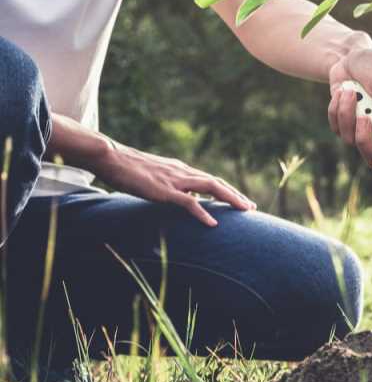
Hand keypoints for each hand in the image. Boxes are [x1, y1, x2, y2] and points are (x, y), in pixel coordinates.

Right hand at [91, 142, 254, 226]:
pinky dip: (202, 213)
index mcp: (181, 170)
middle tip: (251, 208)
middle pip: (217, 183)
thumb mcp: (155, 177)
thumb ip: (172, 186)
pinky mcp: (164, 190)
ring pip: (211, 187)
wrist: (110, 157)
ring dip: (230, 199)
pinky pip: (188, 202)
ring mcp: (175, 180)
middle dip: (236, 195)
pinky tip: (213, 224)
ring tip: (244, 211)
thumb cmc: (128, 169)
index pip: (211, 180)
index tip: (241, 201)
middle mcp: (183, 172)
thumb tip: (186, 198)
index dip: (228, 190)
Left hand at [326, 32, 371, 175]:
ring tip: (351, 91)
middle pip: (371, 154)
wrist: (350, 56)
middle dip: (364, 138)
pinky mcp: (343, 122)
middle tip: (364, 117)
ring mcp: (361, 128)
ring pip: (350, 139)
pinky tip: (343, 92)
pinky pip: (336, 127)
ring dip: (348, 114)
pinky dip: (336, 108)